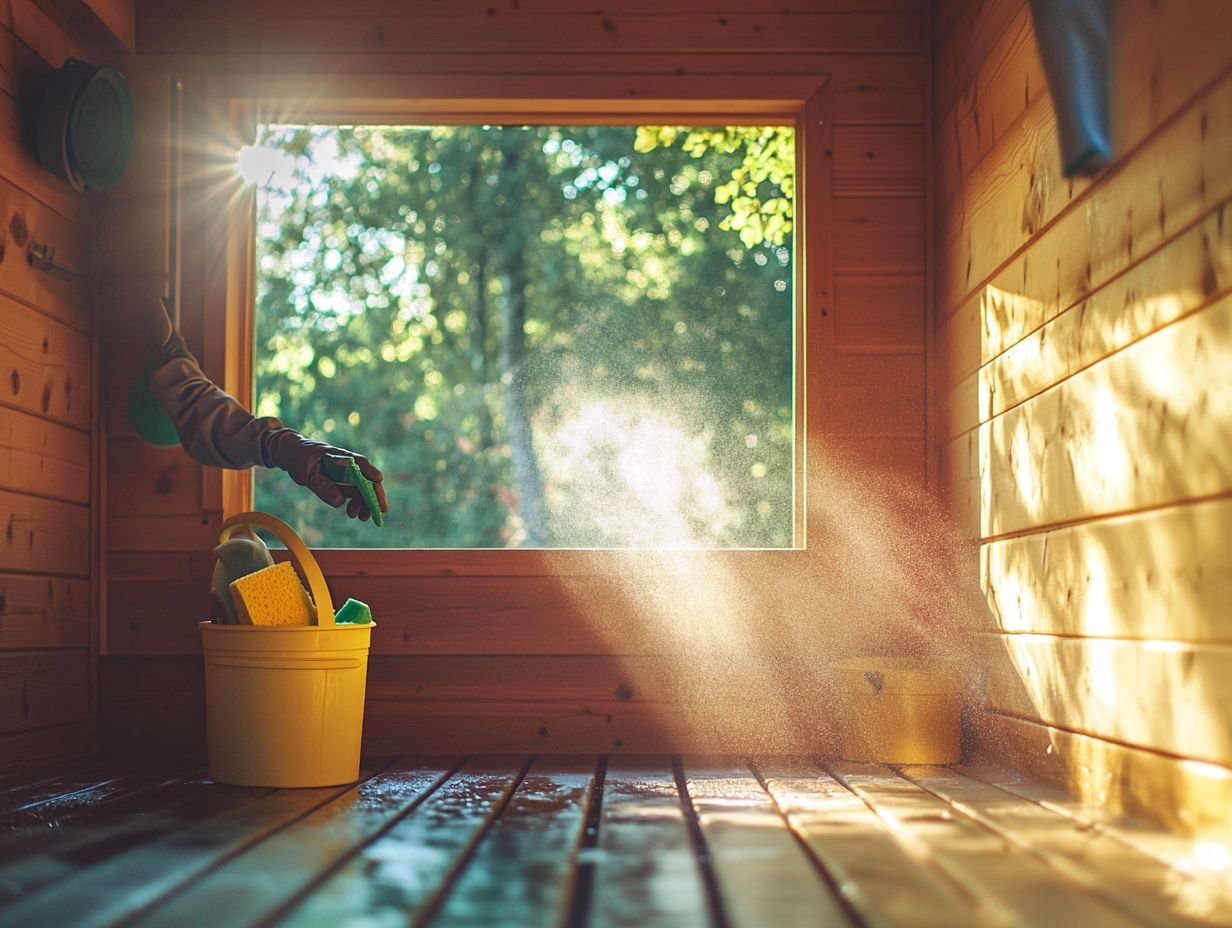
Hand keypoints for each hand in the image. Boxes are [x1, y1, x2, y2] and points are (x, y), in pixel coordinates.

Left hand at [263, 429, 388, 520]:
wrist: (292, 454)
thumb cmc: (300, 458)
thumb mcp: (307, 472)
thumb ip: (322, 486)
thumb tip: (339, 501)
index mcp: (340, 456)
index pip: (360, 462)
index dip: (370, 471)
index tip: (379, 480)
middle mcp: (348, 465)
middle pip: (366, 479)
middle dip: (374, 495)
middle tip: (378, 512)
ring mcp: (346, 474)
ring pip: (362, 489)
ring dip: (365, 503)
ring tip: (361, 517)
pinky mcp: (342, 483)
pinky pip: (353, 494)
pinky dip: (356, 504)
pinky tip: (353, 513)